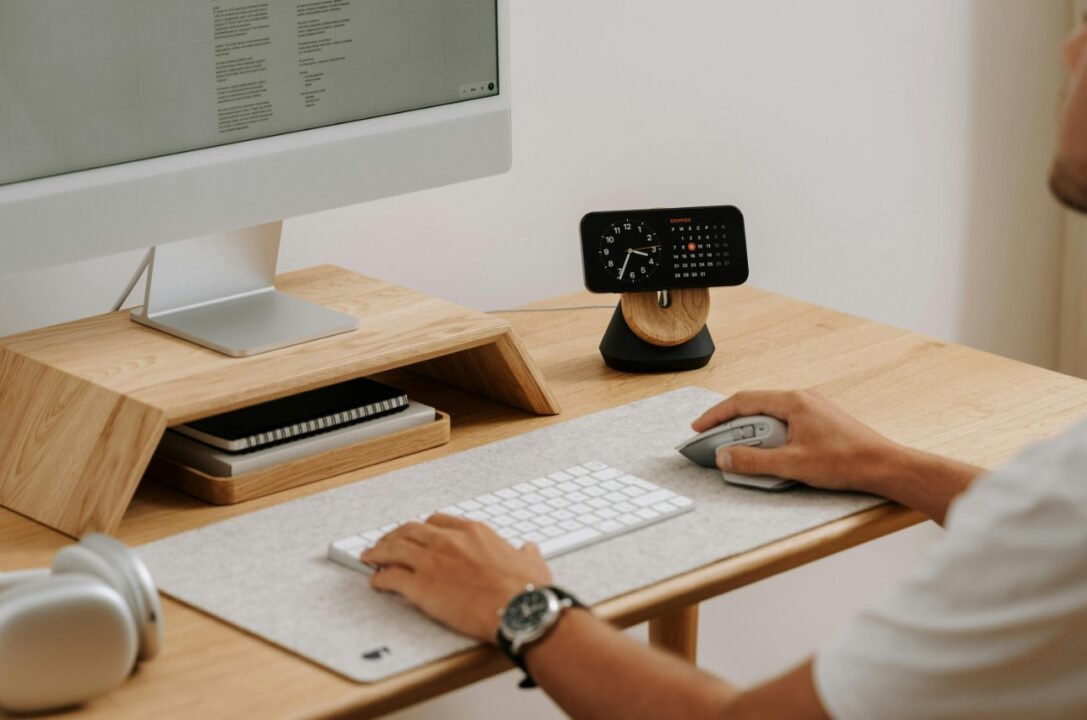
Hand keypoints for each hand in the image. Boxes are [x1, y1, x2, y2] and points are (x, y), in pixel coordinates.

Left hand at [361, 514, 551, 641]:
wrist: (518, 609)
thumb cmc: (525, 589)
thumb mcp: (532, 563)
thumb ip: (526, 553)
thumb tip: (529, 549)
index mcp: (474, 532)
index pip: (438, 521)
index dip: (423, 528)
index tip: (418, 533)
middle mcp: (449, 541)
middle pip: (411, 530)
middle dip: (395, 535)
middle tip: (386, 542)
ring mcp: (432, 562)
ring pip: (394, 549)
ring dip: (378, 552)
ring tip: (370, 557)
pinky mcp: (421, 587)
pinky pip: (391, 577)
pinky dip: (380, 579)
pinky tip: (376, 582)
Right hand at [691, 389, 903, 492]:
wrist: (884, 466)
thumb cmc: (846, 461)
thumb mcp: (792, 464)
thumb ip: (753, 460)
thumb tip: (725, 456)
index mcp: (793, 401)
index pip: (743, 401)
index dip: (717, 415)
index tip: (700, 427)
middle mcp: (802, 399)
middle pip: (755, 406)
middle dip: (731, 425)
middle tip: (715, 442)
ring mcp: (812, 409)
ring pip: (770, 415)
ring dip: (752, 432)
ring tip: (742, 451)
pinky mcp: (820, 422)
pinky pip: (784, 423)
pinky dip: (769, 435)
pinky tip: (770, 452)